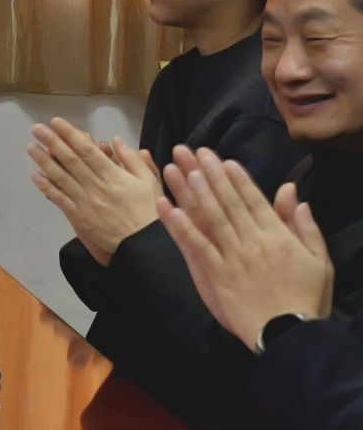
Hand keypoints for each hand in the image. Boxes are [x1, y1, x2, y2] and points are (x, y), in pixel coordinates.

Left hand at [28, 117, 162, 263]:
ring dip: (44, 161)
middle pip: (71, 160)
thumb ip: (133, 160)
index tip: (56, 122)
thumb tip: (116, 140)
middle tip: (36, 128)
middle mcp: (96, 186)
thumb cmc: (149, 210)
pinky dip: (47, 188)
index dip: (70, 135)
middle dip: (52, 142)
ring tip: (31, 146)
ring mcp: (86, 202)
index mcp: (114, 175)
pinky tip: (35, 176)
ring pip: (61, 178)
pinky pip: (61, 200)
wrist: (145, 246)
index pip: (87, 151)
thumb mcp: (149, 181)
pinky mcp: (80, 217)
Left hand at [159, 145, 333, 349]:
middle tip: (193, 151)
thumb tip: (294, 193)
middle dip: (209, 174)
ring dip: (191, 191)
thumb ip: (305, 226)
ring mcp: (233, 257)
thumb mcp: (319, 261)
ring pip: (209, 217)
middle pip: (227, 202)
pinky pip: (195, 245)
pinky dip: (180, 225)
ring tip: (177, 168)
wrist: (292, 336)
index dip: (236, 178)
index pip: (253, 200)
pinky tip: (167, 207)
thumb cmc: (307, 299)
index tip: (222, 159)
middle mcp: (253, 241)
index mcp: (278, 236)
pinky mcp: (216, 274)